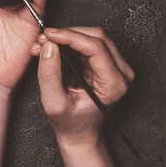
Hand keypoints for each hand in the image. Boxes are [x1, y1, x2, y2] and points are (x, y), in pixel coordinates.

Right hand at [30, 27, 134, 147]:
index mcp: (114, 84)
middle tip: (44, 39)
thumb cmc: (71, 123)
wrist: (81, 133)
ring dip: (68, 35)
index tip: (49, 35)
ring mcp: (118, 66)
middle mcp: (122, 73)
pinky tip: (56, 46)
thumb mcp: (54, 104)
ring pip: (93, 36)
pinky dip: (71, 40)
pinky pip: (90, 41)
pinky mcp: (109, 61)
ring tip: (46, 44)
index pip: (95, 47)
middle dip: (67, 34)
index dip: (70, 36)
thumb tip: (48, 45)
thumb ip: (49, 74)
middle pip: (96, 37)